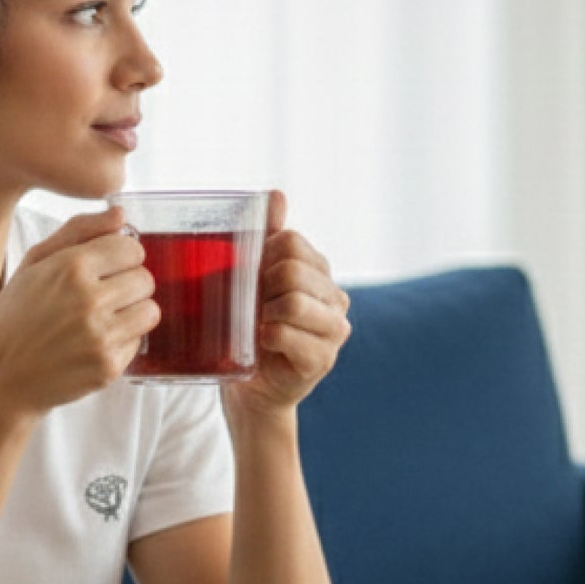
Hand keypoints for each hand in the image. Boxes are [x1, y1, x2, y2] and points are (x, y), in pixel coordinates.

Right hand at [0, 206, 158, 422]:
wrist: (0, 381)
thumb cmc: (13, 319)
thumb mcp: (33, 264)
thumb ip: (78, 232)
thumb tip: (120, 215)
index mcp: (71, 268)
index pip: (132, 249)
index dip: (120, 257)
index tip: (106, 268)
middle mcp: (89, 300)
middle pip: (145, 278)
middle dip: (128, 284)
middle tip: (102, 297)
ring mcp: (101, 336)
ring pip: (150, 310)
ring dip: (132, 312)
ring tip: (103, 319)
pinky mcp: (108, 366)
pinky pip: (139, 341)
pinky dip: (122, 341)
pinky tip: (94, 343)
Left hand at [225, 190, 350, 421]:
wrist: (251, 389)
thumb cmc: (249, 331)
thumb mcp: (252, 279)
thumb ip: (267, 236)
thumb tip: (276, 194)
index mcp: (320, 273)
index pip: (292, 243)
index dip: (263, 256)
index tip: (250, 278)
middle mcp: (336, 298)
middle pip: (293, 270)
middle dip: (261, 286)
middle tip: (250, 307)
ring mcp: (335, 330)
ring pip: (293, 301)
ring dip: (263, 313)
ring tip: (256, 326)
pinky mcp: (323, 359)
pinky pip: (285, 334)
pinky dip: (265, 337)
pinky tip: (261, 345)